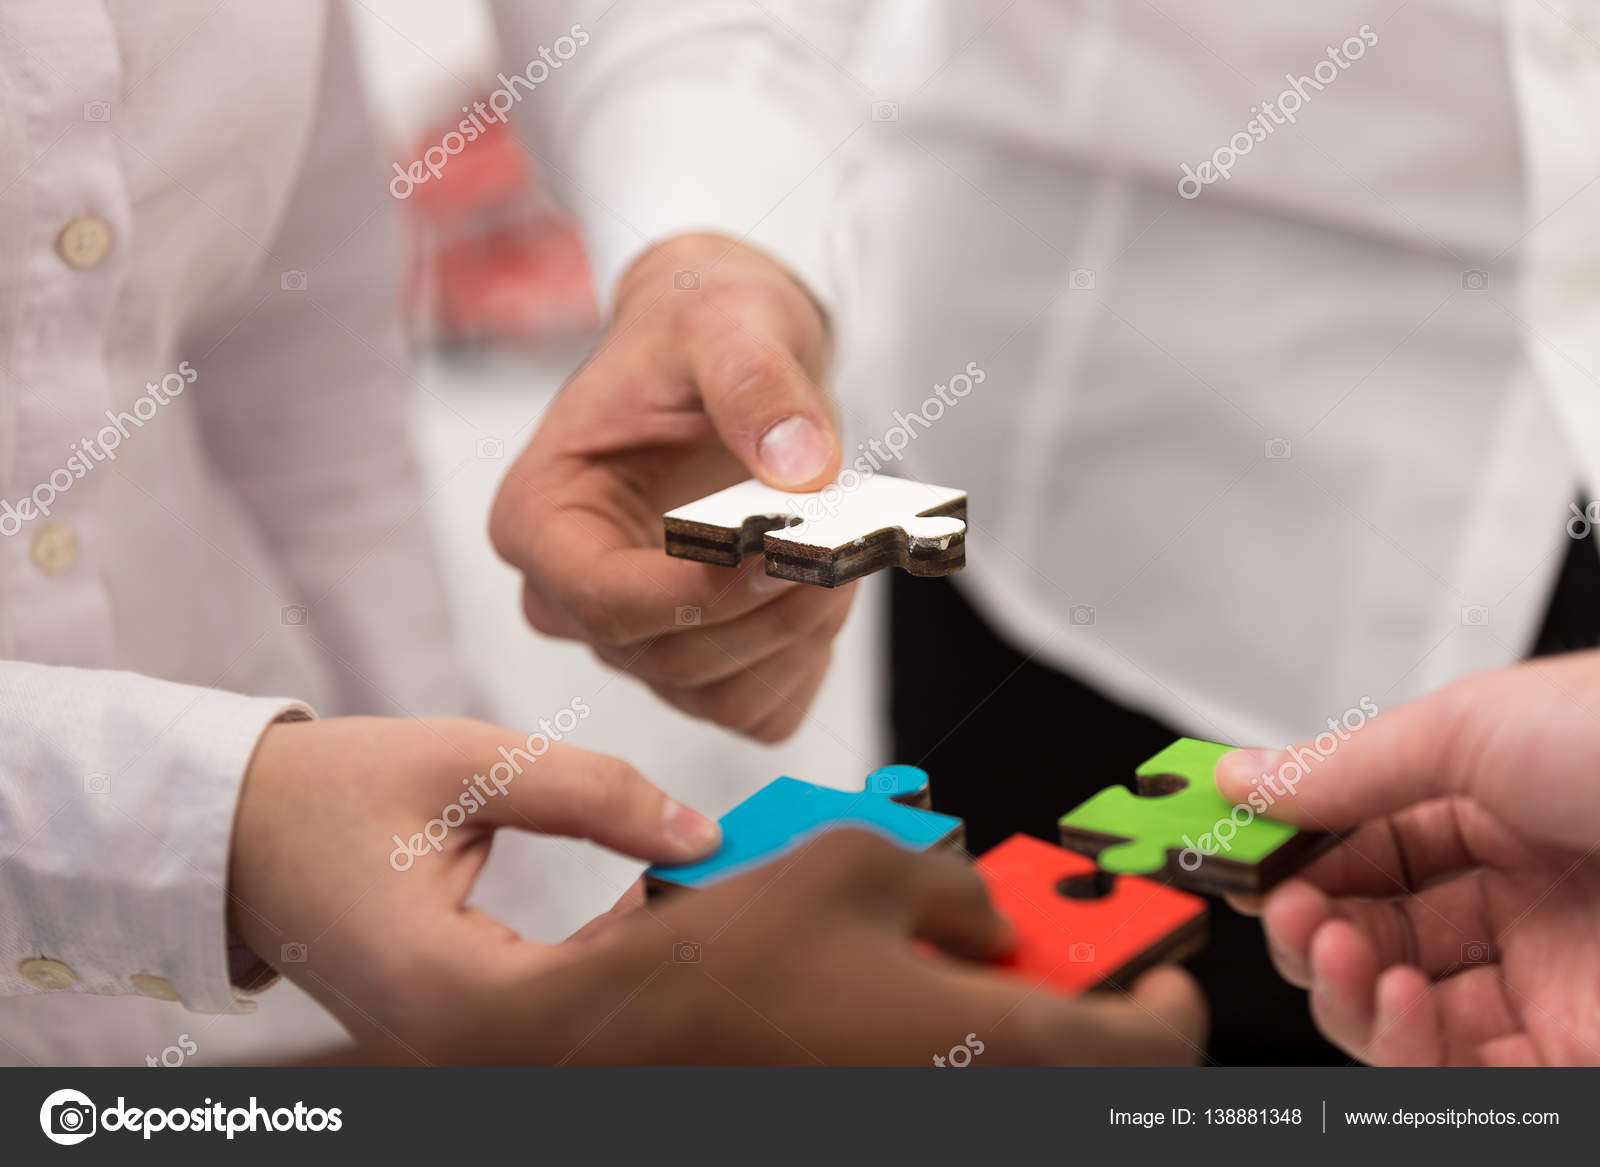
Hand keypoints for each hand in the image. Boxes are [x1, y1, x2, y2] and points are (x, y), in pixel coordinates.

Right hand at [228, 715, 719, 1046]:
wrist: (235, 831)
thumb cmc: (333, 791)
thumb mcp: (467, 764)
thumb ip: (592, 794)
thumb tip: (703, 837)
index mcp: (440, 985)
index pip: (601, 985)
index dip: (681, 934)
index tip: (740, 880)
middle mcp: (444, 1039)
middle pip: (600, 1018)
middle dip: (672, 949)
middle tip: (730, 878)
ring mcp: (445, 1044)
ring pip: (581, 1022)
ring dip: (642, 955)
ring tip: (695, 883)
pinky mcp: (450, 1031)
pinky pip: (551, 1013)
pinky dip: (603, 963)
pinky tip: (642, 907)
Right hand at [350, 831, 1207, 1065]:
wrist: (605, 1049)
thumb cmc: (723, 959)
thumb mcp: (857, 860)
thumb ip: (954, 881)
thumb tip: (990, 913)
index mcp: (992, 1050)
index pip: (1151, 1046)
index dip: (1166, 985)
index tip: (1151, 946)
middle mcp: (964, 1106)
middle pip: (1082, 1065)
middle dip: (1076, 988)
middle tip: (1046, 932)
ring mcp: (911, 1120)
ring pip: (1005, 1070)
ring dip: (1004, 1006)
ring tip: (952, 934)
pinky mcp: (859, 1116)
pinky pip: (937, 1075)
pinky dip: (939, 1028)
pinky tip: (886, 971)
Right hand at [490, 233, 852, 741]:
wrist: (726, 356)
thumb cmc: (697, 333)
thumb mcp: (724, 323)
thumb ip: (755, 384)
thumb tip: (800, 468)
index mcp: (538, 519)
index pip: (602, 598)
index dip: (698, 590)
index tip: (783, 548)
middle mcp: (570, 596)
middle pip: (668, 655)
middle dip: (770, 609)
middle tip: (846, 545)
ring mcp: (633, 642)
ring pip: (717, 692)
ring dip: (798, 634)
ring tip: (846, 555)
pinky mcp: (696, 664)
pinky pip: (754, 709)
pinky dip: (804, 662)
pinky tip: (825, 594)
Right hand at [1214, 650, 1599, 1064]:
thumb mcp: (1471, 727)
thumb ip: (1344, 767)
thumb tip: (1239, 779)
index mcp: (1496, 806)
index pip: (1358, 843)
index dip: (1288, 851)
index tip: (1224, 852)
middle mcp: (1518, 896)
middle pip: (1366, 931)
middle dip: (1305, 923)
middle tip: (1278, 905)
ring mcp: (1545, 979)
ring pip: (1395, 1007)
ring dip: (1339, 983)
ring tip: (1329, 948)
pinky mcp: (1569, 1051)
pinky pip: (1452, 1067)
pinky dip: (1400, 1041)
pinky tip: (1393, 996)